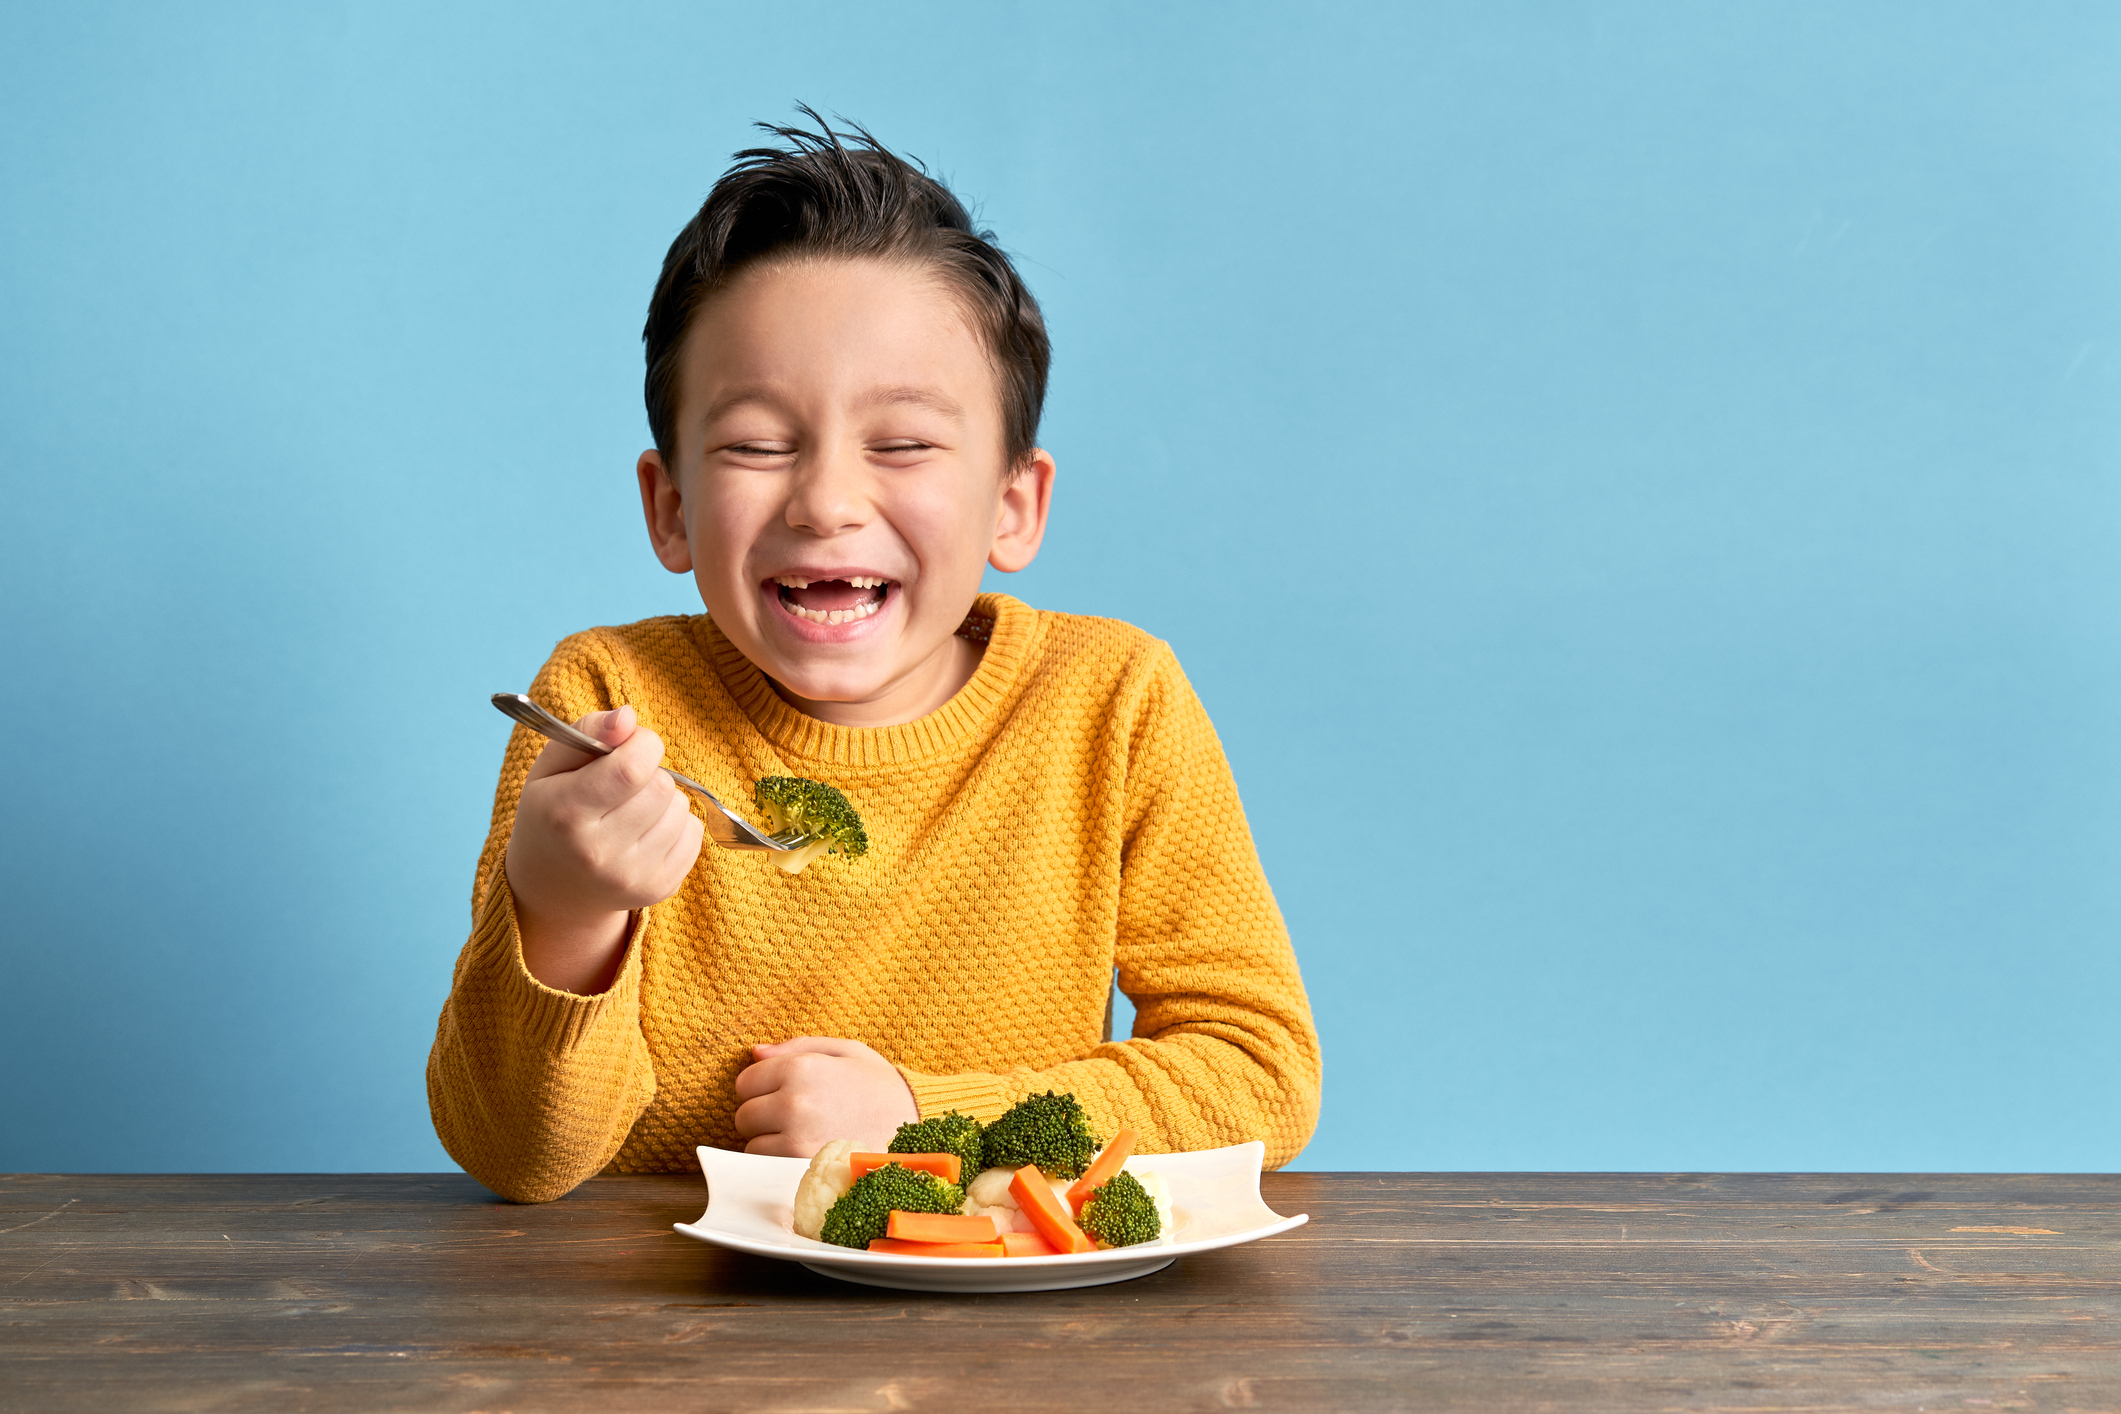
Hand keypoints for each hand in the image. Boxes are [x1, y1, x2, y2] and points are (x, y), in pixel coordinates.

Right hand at [504, 704, 703, 993]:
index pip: (632, 768)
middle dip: (650, 773)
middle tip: (624, 785)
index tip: (629, 746)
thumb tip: (629, 716)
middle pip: (662, 787)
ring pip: (682, 809)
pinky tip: (646, 832)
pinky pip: (695, 834)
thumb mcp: (552, 766)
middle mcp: (598, 852)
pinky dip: (677, 824)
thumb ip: (588, 730)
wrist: (551, 888)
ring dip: (664, 800)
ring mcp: (631, 877)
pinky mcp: (659, 889)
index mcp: (565, 813)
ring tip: (632, 811)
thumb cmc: (552, 814)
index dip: (642, 744)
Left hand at [733, 1037, 919, 1156]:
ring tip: (804, 1133)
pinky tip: (807, 1150)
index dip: (761, 1087)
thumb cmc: (881, 1086)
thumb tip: (754, 1052)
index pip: (745, 1081)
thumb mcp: (846, 1051)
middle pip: (744, 1115)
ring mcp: (797, 1138)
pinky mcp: (803, 1167)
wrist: (917, 1124)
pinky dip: (781, 1161)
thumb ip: (797, 1047)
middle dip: (762, 1114)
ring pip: (752, 1144)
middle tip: (794, 1114)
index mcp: (802, 1067)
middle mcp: (794, 1101)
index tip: (782, 1092)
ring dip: (770, 1141)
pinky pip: (769, 1165)